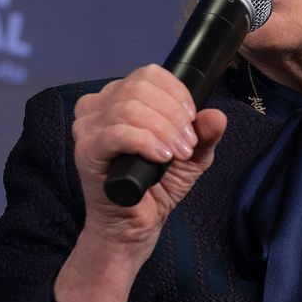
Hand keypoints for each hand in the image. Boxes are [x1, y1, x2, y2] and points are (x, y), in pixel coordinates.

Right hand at [56, 64, 225, 301]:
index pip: (149, 74)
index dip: (177, 93)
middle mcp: (99, 105)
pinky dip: (146, 141)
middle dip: (173, 115)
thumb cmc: (157, 186)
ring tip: (178, 154)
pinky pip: (117, 132)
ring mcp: (88, 127)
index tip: (193, 120)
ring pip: (130, 107)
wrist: (133, 227)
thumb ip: (205, 134)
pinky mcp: (86, 151)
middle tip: (187, 144)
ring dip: (164, 130)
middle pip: (140, 88)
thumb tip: (216, 115)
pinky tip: (161, 157)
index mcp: (121, 97)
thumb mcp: (192, 157)